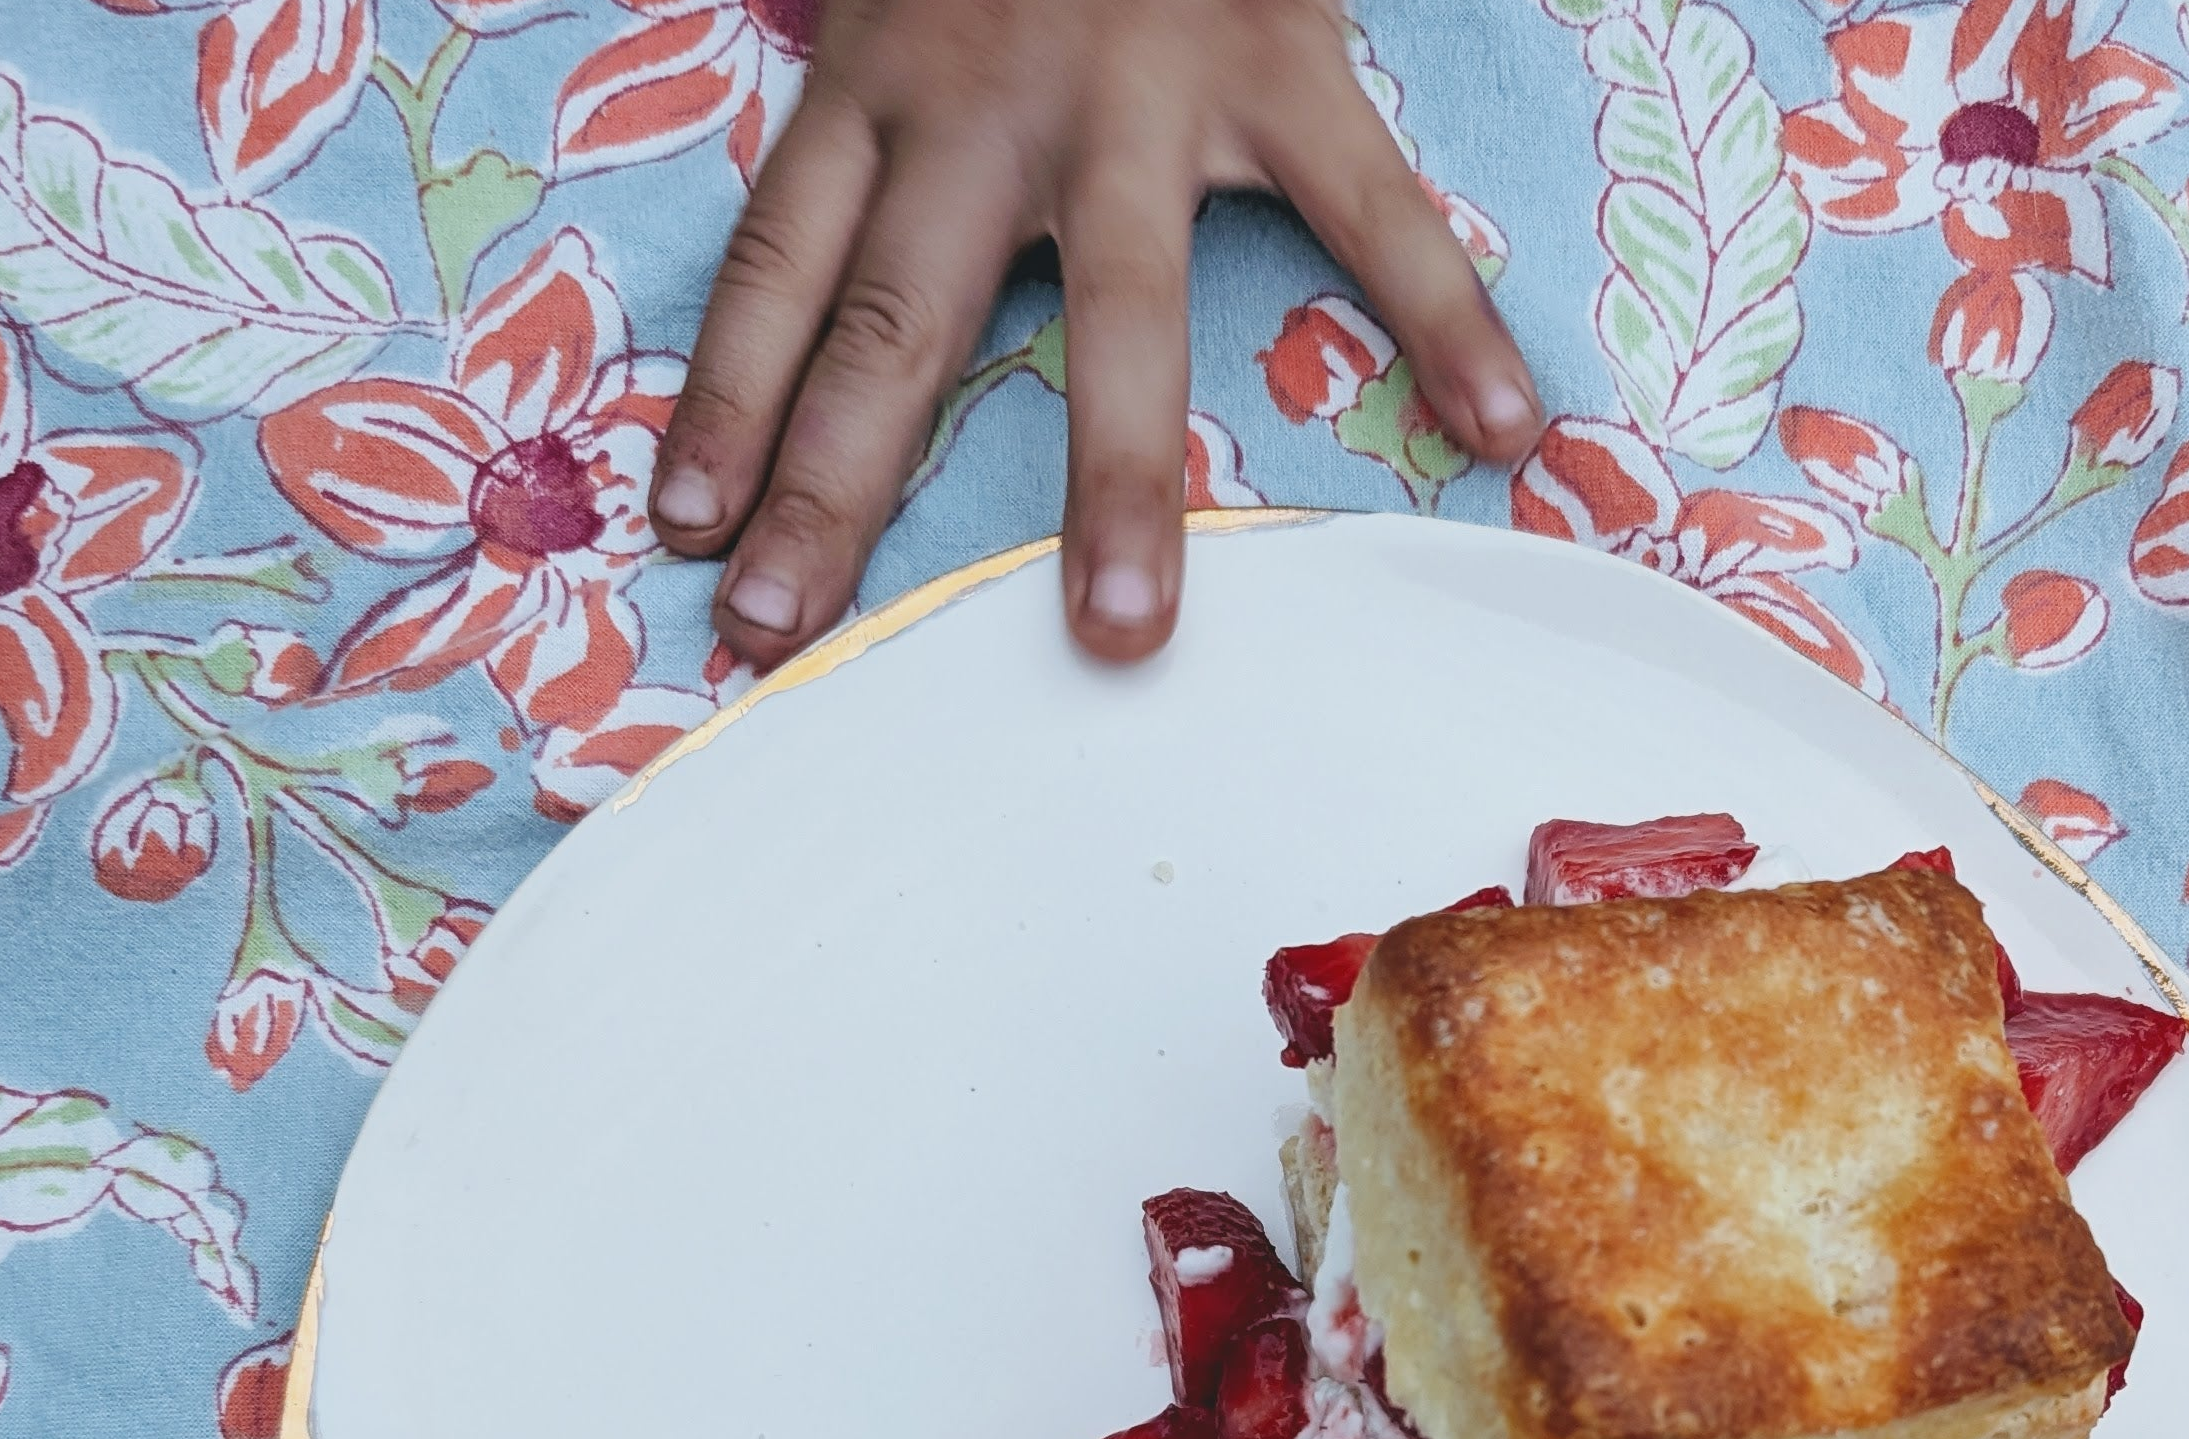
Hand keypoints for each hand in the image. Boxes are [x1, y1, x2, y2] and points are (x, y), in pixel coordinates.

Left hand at [649, 0, 1541, 671]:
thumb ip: (878, 132)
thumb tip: (837, 310)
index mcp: (880, 74)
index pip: (779, 264)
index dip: (725, 406)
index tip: (691, 540)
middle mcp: (986, 92)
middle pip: (899, 317)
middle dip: (837, 487)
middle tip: (789, 629)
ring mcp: (1141, 83)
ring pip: (1121, 305)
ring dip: (1119, 478)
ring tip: (1121, 631)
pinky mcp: (1283, 55)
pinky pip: (1370, 209)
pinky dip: (1441, 315)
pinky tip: (1496, 420)